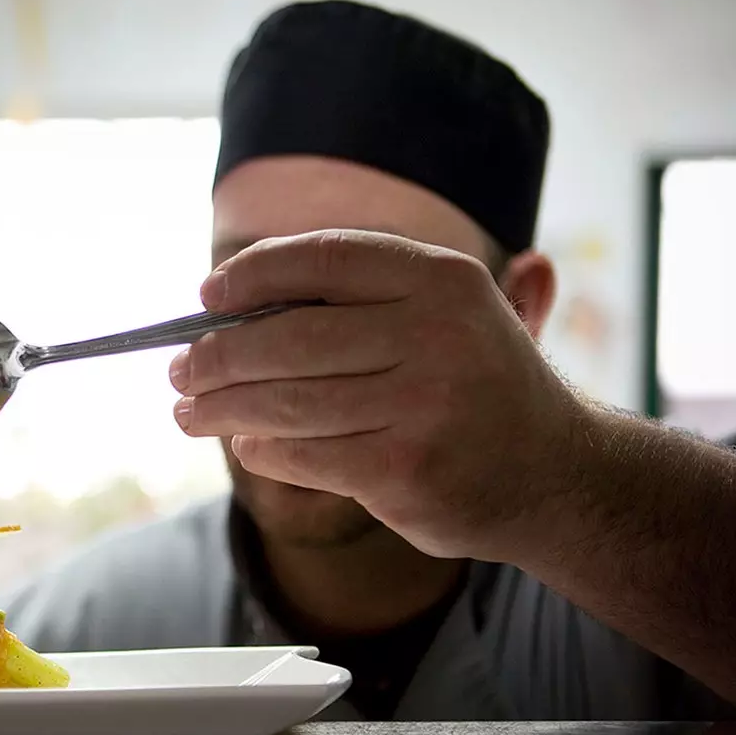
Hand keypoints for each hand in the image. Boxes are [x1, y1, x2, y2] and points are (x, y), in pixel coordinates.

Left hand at [170, 229, 590, 560]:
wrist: (555, 475)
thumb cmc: (474, 385)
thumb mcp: (444, 317)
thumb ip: (356, 298)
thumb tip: (224, 293)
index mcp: (442, 280)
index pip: (324, 258)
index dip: (254, 274)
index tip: (207, 295)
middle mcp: (437, 334)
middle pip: (289, 338)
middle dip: (218, 356)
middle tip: (179, 371)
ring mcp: (424, 404)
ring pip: (286, 403)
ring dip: (222, 410)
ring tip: (188, 413)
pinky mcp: (406, 469)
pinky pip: (305, 456)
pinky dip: (265, 451)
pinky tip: (249, 446)